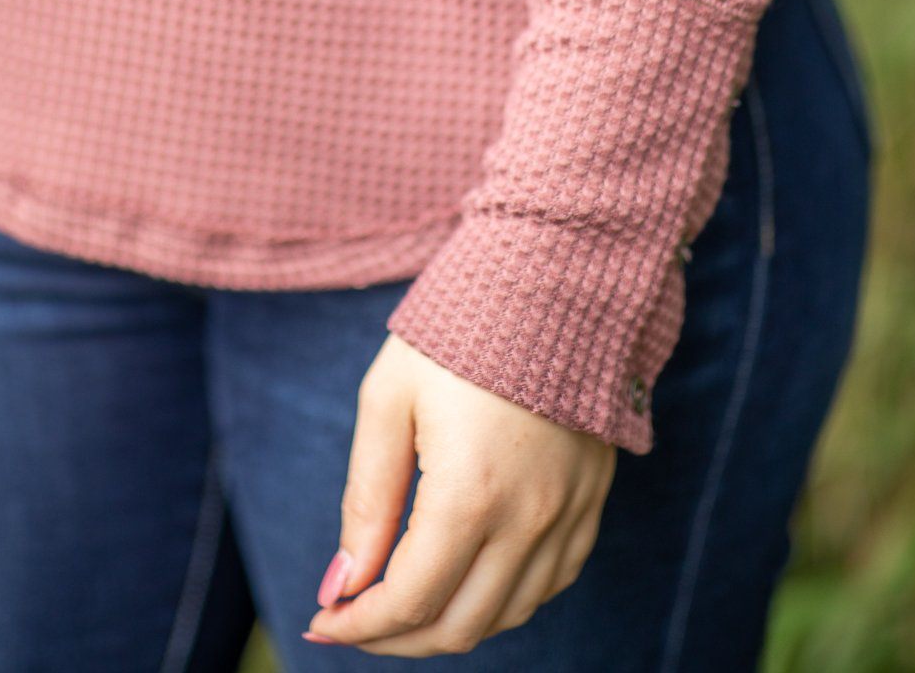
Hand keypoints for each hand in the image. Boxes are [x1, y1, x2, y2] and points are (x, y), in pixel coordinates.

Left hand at [304, 333, 616, 655]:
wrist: (553, 278)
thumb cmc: (457, 333)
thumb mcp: (389, 400)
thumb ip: (367, 498)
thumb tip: (343, 583)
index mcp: (471, 494)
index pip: (409, 600)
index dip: (357, 625)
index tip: (322, 619)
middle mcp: (528, 519)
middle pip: (458, 625)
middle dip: (395, 637)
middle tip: (353, 619)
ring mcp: (569, 514)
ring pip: (507, 615)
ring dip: (448, 624)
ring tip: (401, 603)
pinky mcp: (592, 500)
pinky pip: (550, 583)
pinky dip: (502, 599)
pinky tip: (467, 577)